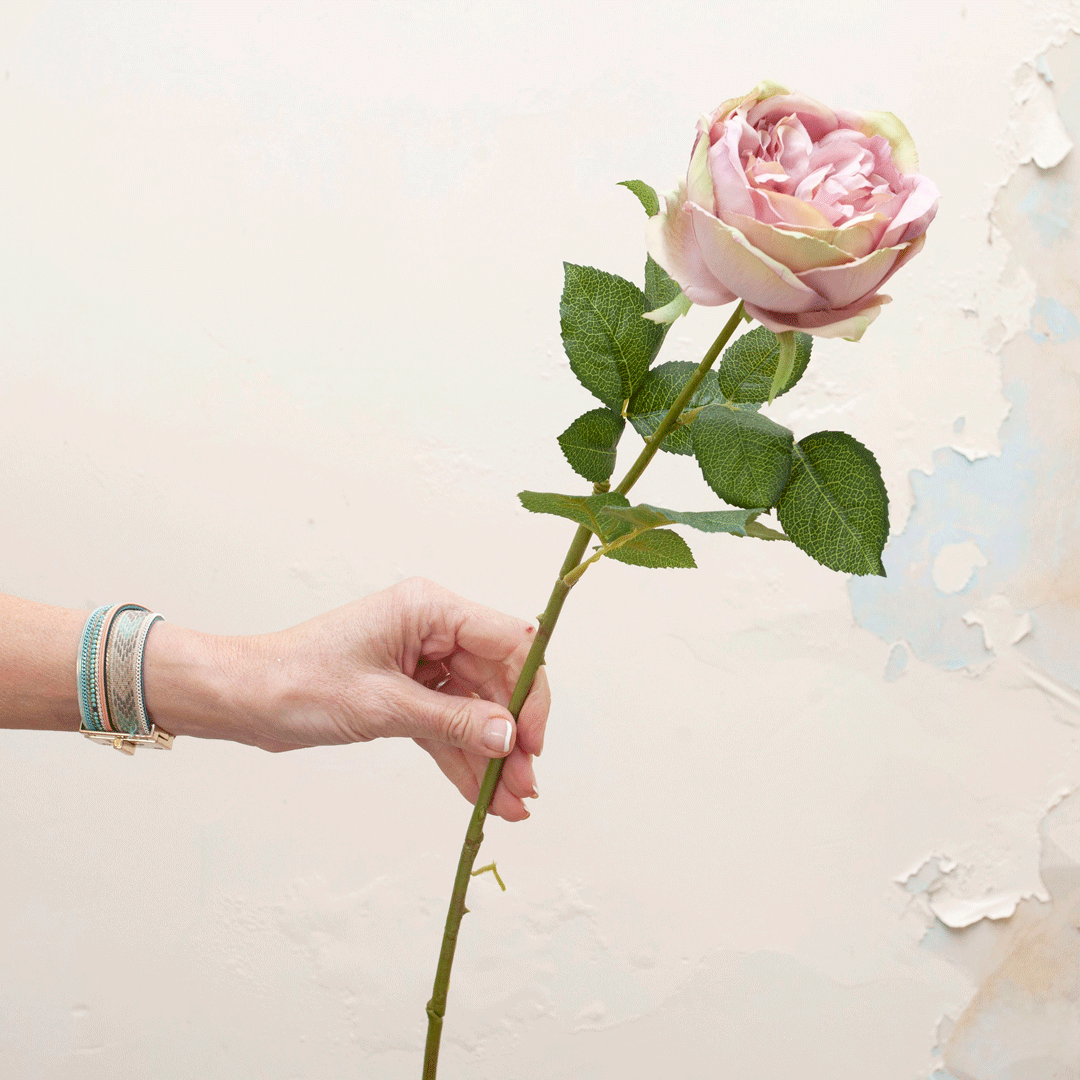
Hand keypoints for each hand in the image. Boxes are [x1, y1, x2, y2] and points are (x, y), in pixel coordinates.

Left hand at [234, 579, 547, 821]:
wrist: (244, 698)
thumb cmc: (298, 682)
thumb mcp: (382, 705)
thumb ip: (452, 721)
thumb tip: (509, 736)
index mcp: (429, 609)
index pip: (507, 643)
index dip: (528, 692)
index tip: (533, 741)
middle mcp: (432, 630)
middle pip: (495, 682)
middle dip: (512, 737)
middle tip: (524, 787)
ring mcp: (421, 662)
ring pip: (474, 710)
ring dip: (492, 757)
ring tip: (510, 805)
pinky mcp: (406, 692)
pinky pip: (447, 726)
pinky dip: (463, 759)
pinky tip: (482, 796)